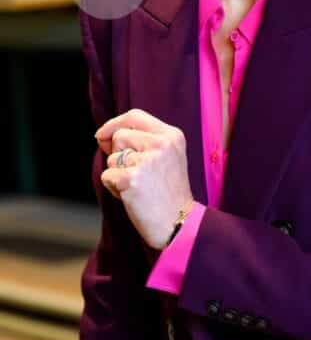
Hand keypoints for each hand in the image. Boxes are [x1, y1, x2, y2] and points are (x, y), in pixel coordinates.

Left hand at [96, 109, 193, 249]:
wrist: (178, 223)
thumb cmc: (168, 192)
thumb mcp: (165, 157)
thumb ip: (141, 141)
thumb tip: (102, 135)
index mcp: (172, 135)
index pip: (135, 116)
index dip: (115, 123)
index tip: (102, 135)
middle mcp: (162, 144)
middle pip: (120, 136)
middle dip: (118, 155)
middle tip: (138, 175)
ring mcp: (148, 160)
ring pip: (112, 157)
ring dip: (117, 173)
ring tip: (138, 187)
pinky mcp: (133, 179)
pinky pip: (107, 176)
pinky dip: (113, 188)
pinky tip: (131, 196)